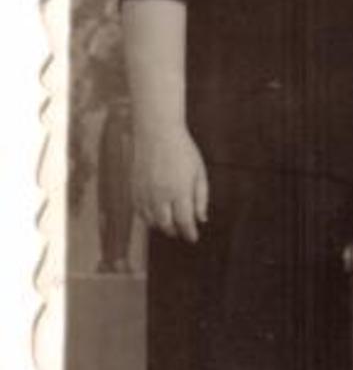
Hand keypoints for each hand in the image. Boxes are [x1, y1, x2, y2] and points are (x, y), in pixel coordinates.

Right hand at [131, 123, 208, 242]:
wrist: (156, 131)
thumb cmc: (182, 150)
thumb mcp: (199, 172)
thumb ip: (201, 197)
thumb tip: (202, 219)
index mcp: (179, 191)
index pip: (184, 222)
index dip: (189, 233)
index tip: (193, 238)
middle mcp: (160, 195)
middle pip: (166, 225)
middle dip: (175, 231)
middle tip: (181, 231)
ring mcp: (145, 192)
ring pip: (151, 221)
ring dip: (161, 226)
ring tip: (170, 224)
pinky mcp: (134, 188)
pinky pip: (139, 211)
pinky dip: (147, 217)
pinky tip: (155, 214)